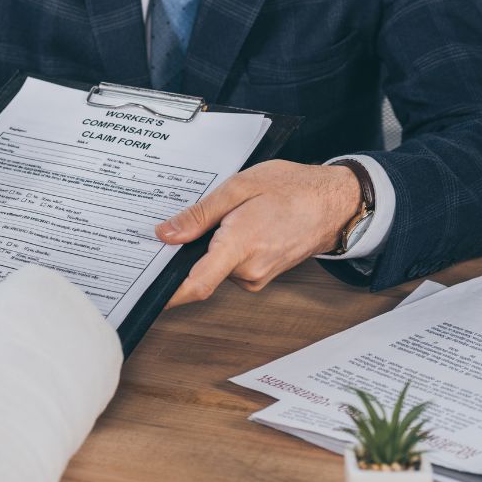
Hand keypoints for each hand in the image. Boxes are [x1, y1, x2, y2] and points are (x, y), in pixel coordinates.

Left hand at [154, 159, 360, 308]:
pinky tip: (238, 226)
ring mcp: (258, 276)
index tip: (147, 293)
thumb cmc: (292, 189)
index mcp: (240, 245)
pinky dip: (226, 251)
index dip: (170, 293)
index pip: (197, 283)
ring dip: (212, 248)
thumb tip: (166, 234)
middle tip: (190, 222)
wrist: (335, 202)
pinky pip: (232, 268)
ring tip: (228, 217)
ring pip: (217, 268)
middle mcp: (249, 270)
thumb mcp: (238, 187)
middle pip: (200, 271)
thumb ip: (199, 215)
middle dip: (190, 252)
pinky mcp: (263, 275)